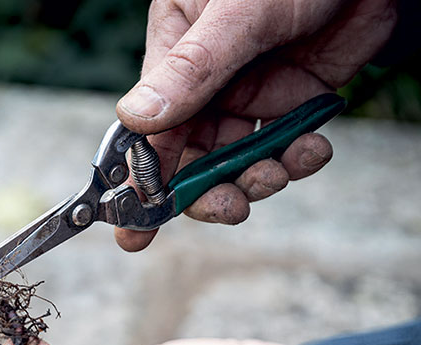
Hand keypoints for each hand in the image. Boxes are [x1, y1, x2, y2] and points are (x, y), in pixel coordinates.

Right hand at [114, 0, 396, 250]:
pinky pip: (284, 146)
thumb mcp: (238, 15)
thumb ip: (189, 70)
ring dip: (256, 178)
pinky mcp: (294, 99)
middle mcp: (206, 79)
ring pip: (237, 158)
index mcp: (175, 48)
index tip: (138, 222)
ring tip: (279, 173)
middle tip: (229, 208)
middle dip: (206, 190)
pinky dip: (298, 159)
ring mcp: (250, 91)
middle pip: (191, 153)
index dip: (143, 176)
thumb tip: (134, 119)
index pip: (150, 126)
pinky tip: (312, 150)